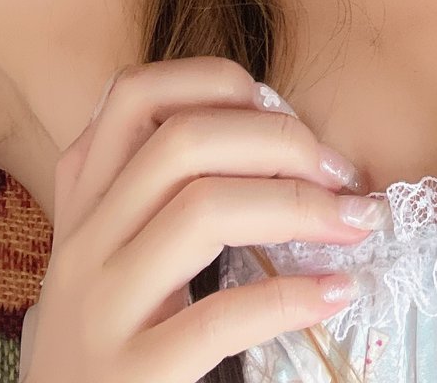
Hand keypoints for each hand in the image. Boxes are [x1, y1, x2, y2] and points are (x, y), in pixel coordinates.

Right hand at [21, 59, 389, 382]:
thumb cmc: (112, 341)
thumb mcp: (114, 255)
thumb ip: (160, 193)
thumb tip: (285, 138)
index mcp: (82, 204)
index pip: (134, 95)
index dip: (215, 81)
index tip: (276, 106)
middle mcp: (81, 245)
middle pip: (183, 142)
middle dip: (279, 140)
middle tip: (340, 171)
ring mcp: (99, 311)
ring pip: (201, 210)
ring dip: (298, 205)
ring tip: (355, 222)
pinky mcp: (129, 376)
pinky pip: (219, 317)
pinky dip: (291, 298)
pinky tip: (336, 293)